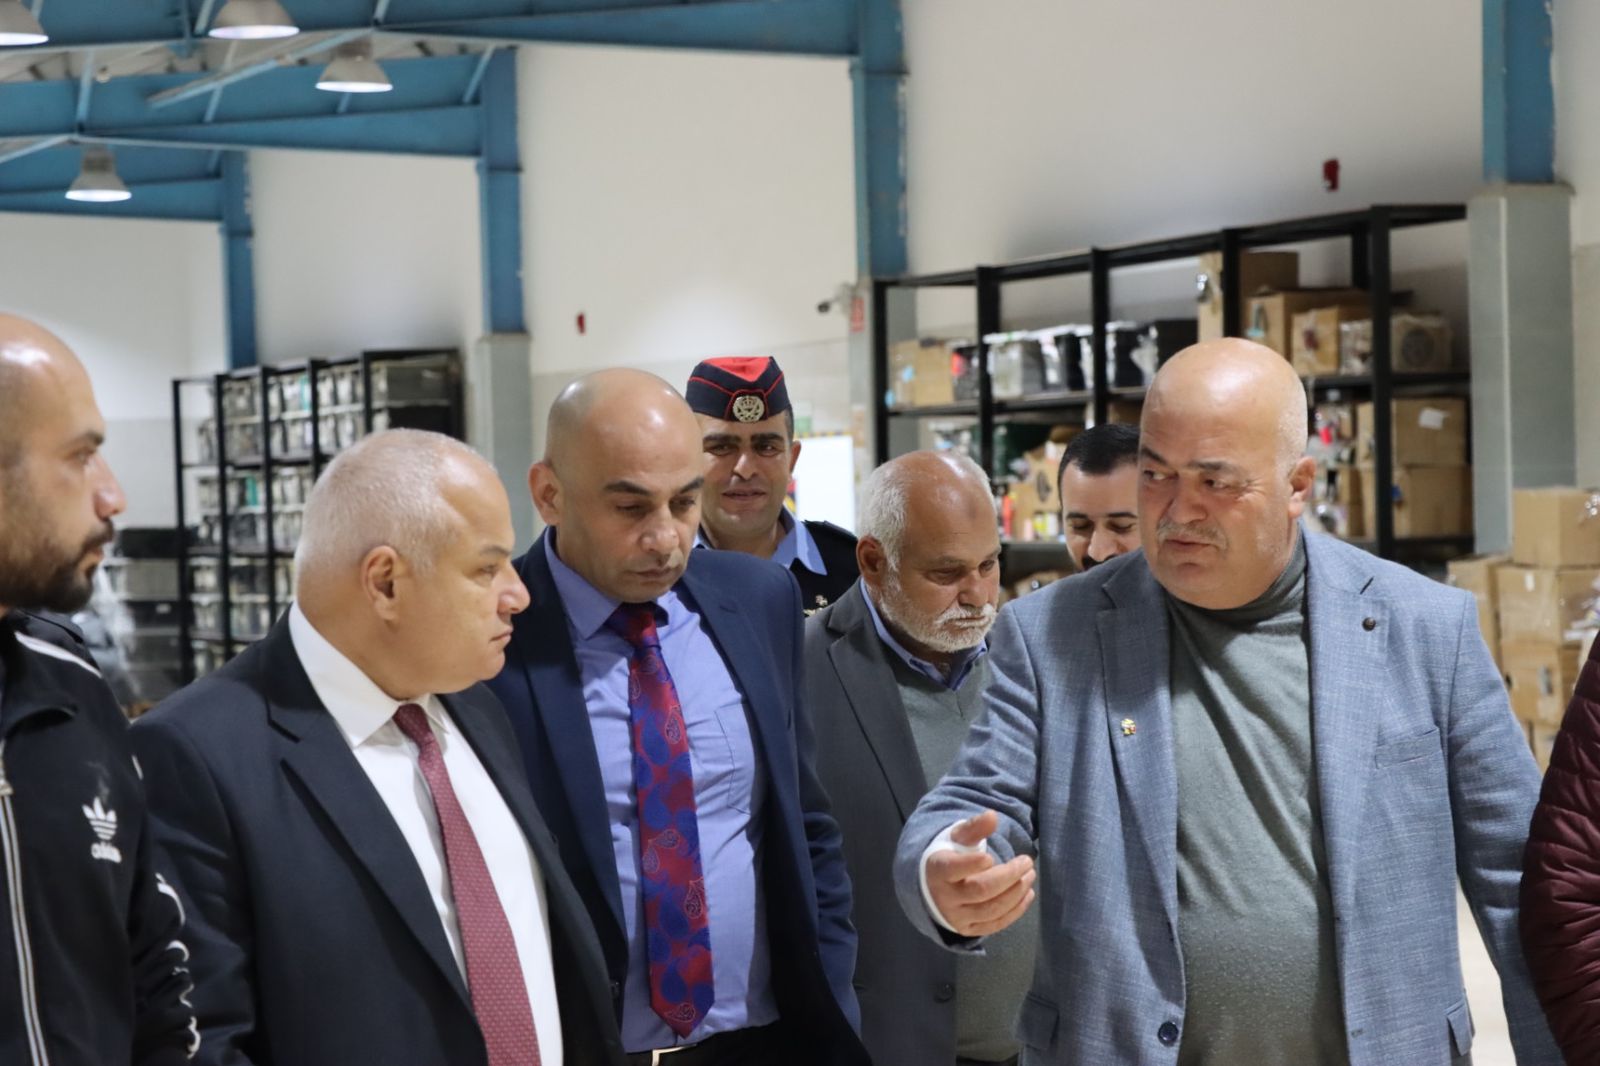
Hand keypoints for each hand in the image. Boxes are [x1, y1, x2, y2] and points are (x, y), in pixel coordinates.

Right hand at [925, 810, 1036, 936]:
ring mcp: (957, 917)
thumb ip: (975, 827)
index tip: (990, 857)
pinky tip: (1027, 895)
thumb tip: (992, 816)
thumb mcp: (957, 838)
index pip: (952, 869)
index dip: (971, 864)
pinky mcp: (969, 930)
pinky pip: (995, 925)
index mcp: (937, 871)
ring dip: (1016, 893)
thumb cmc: (951, 857)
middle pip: (980, 890)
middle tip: (1027, 862)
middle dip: (1008, 876)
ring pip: (990, 910)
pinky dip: (1015, 911)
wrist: (935, 888)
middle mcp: (945, 898)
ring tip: (1030, 876)